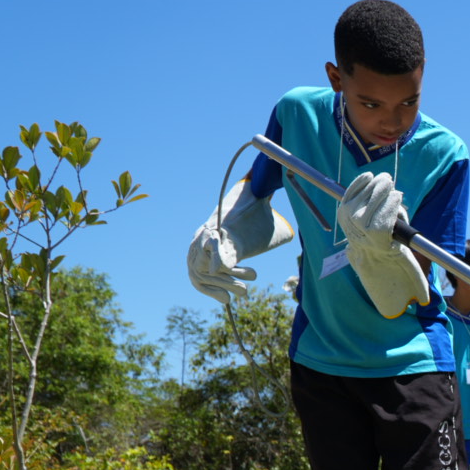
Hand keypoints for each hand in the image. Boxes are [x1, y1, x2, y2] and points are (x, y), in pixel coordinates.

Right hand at [186, 178, 292, 304]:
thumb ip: (262, 190)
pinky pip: (199, 282)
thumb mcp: (256, 199)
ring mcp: (198, 253)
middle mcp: (202, 240)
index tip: (224, 268)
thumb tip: (271, 168)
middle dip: (229, 275)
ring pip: (204, 275)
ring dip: (225, 285)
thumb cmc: (248, 210)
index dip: (218, 256)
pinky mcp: (199, 264)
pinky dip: (212, 292)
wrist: (235, 214)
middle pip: (207, 263)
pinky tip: (227, 300)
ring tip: (246, 292)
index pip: (212, 242)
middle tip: (255, 277)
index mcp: (216, 225)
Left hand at [336, 171, 429, 317]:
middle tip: (390, 182)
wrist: (368, 257)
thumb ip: (416, 273)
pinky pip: (349, 194)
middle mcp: (358, 234)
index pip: (381, 221)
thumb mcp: (408, 267)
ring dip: (372, 186)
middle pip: (369, 205)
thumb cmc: (393, 260)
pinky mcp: (342, 213)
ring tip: (384, 181)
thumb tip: (426, 297)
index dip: (391, 206)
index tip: (399, 196)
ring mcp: (347, 223)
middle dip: (381, 191)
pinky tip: (368, 177)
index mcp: (376, 245)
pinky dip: (358, 184)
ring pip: (359, 197)